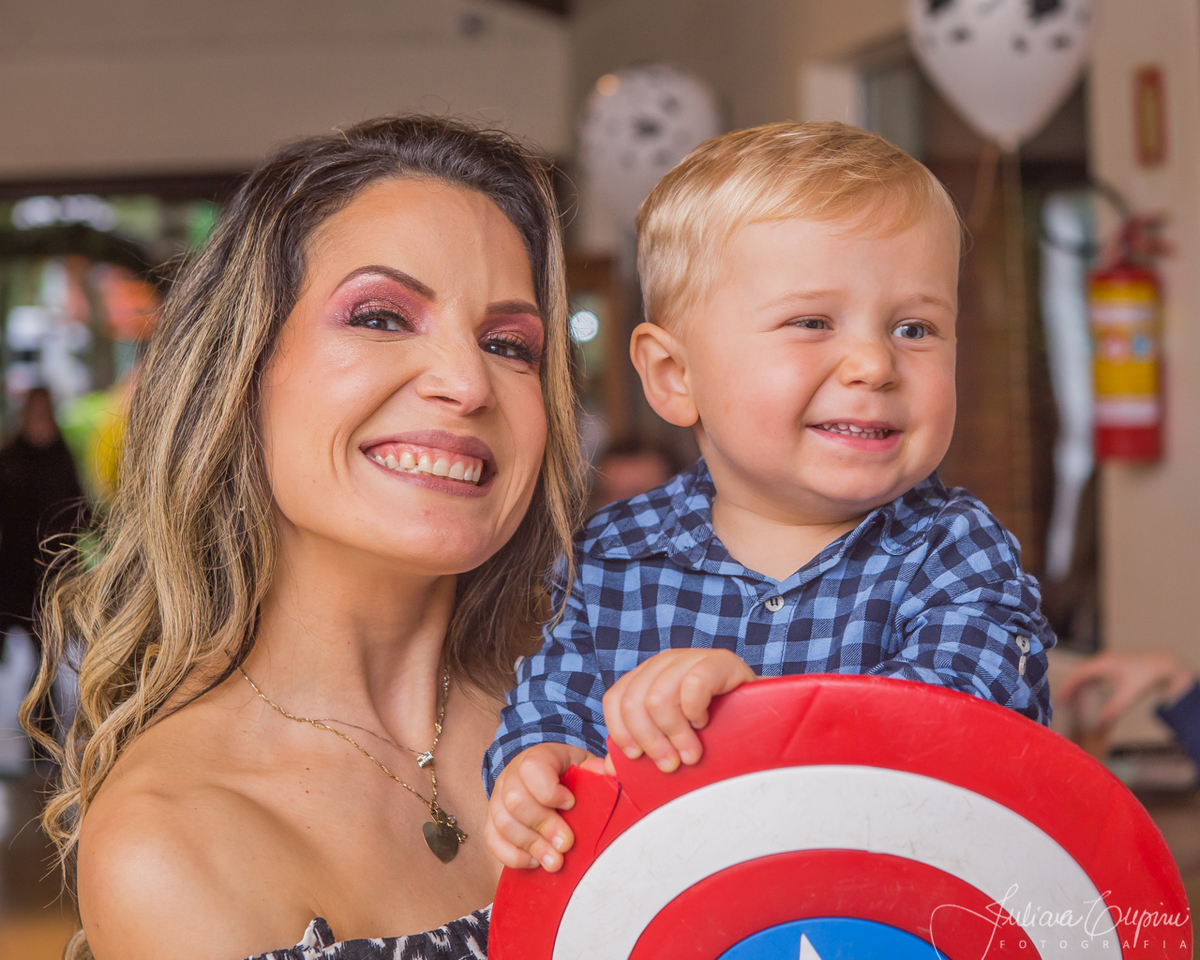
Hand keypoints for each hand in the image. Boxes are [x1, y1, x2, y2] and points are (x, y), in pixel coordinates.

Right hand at [484, 742, 603, 871]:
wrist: (547, 776)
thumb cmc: (569, 774)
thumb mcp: (584, 765)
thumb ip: (597, 768)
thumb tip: (605, 771)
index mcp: (537, 757)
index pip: (532, 768)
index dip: (550, 791)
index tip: (571, 804)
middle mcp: (512, 775)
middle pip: (515, 800)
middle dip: (543, 825)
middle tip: (566, 843)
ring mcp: (498, 798)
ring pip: (503, 823)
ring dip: (531, 846)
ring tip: (555, 861)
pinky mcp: (493, 821)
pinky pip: (492, 840)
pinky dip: (513, 855)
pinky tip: (535, 861)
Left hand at [602, 648, 754, 772]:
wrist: (761, 717)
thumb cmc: (712, 731)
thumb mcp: (671, 741)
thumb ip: (639, 751)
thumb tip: (606, 767)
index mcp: (646, 677)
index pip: (615, 699)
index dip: (621, 731)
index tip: (637, 758)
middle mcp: (664, 663)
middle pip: (634, 702)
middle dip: (650, 740)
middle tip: (671, 763)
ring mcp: (690, 658)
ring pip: (658, 697)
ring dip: (675, 734)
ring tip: (691, 752)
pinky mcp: (719, 661)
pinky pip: (693, 684)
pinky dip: (695, 710)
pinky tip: (705, 722)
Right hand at [1060, 651, 1195, 728]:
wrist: (1162, 664)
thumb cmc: (1145, 678)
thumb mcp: (1129, 695)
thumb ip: (1114, 710)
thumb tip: (1101, 726)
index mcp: (1103, 664)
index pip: (1078, 674)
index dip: (1068, 686)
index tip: (1060, 699)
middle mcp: (1102, 660)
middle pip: (1079, 672)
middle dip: (1070, 687)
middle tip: (1062, 702)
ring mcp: (1107, 660)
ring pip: (1086, 672)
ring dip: (1078, 685)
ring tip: (1071, 699)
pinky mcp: (1112, 664)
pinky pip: (1094, 672)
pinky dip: (1087, 682)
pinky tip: (1086, 693)